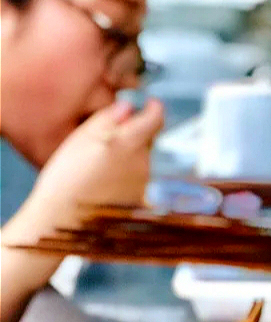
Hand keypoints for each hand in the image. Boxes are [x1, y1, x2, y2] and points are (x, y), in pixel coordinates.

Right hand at [5, 98, 163, 242]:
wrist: (64, 217)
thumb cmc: (67, 175)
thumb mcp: (82, 137)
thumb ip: (108, 118)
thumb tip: (128, 108)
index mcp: (129, 142)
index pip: (155, 119)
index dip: (154, 109)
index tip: (151, 104)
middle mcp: (142, 162)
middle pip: (147, 140)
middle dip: (133, 134)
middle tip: (106, 138)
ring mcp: (143, 183)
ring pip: (140, 160)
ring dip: (127, 156)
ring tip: (96, 165)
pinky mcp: (139, 200)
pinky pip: (135, 179)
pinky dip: (124, 175)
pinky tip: (102, 182)